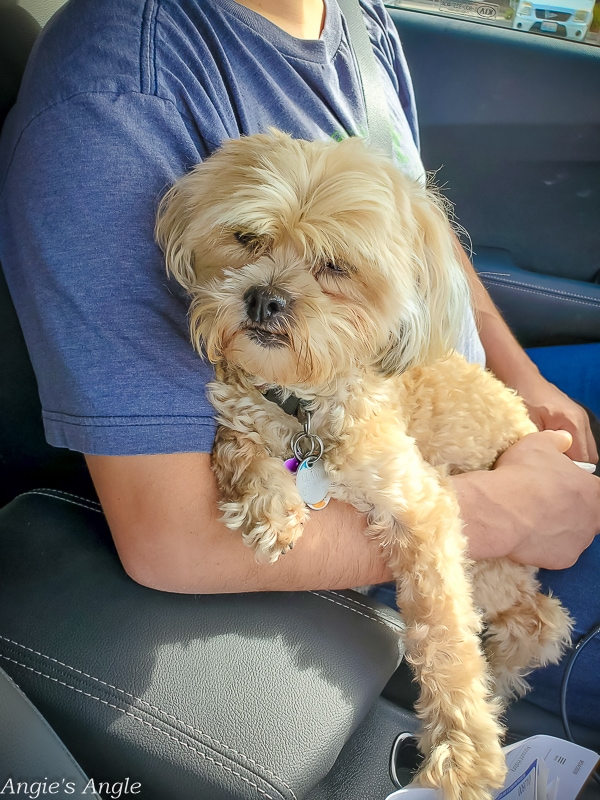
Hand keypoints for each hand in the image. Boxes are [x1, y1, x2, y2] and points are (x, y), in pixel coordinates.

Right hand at [454, 430, 599, 568]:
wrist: (500, 510)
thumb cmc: (522, 475)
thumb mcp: (536, 443)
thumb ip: (556, 440)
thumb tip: (564, 439)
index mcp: (593, 491)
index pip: (596, 491)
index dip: (578, 488)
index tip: (561, 486)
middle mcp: (593, 518)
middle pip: (589, 516)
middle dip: (571, 511)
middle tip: (546, 503)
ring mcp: (579, 542)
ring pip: (574, 535)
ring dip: (558, 528)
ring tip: (532, 518)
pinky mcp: (563, 560)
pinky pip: (557, 553)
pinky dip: (545, 546)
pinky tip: (527, 533)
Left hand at [512, 371, 597, 463]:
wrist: (522, 377)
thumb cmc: (522, 398)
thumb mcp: (526, 426)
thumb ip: (539, 447)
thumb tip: (542, 467)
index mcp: (571, 423)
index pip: (581, 460)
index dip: (567, 471)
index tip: (551, 474)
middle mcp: (581, 421)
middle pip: (589, 457)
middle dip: (572, 467)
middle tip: (552, 470)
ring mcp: (581, 419)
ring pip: (587, 450)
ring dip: (572, 457)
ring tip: (552, 459)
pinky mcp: (576, 418)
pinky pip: (581, 441)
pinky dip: (571, 448)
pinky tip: (553, 449)